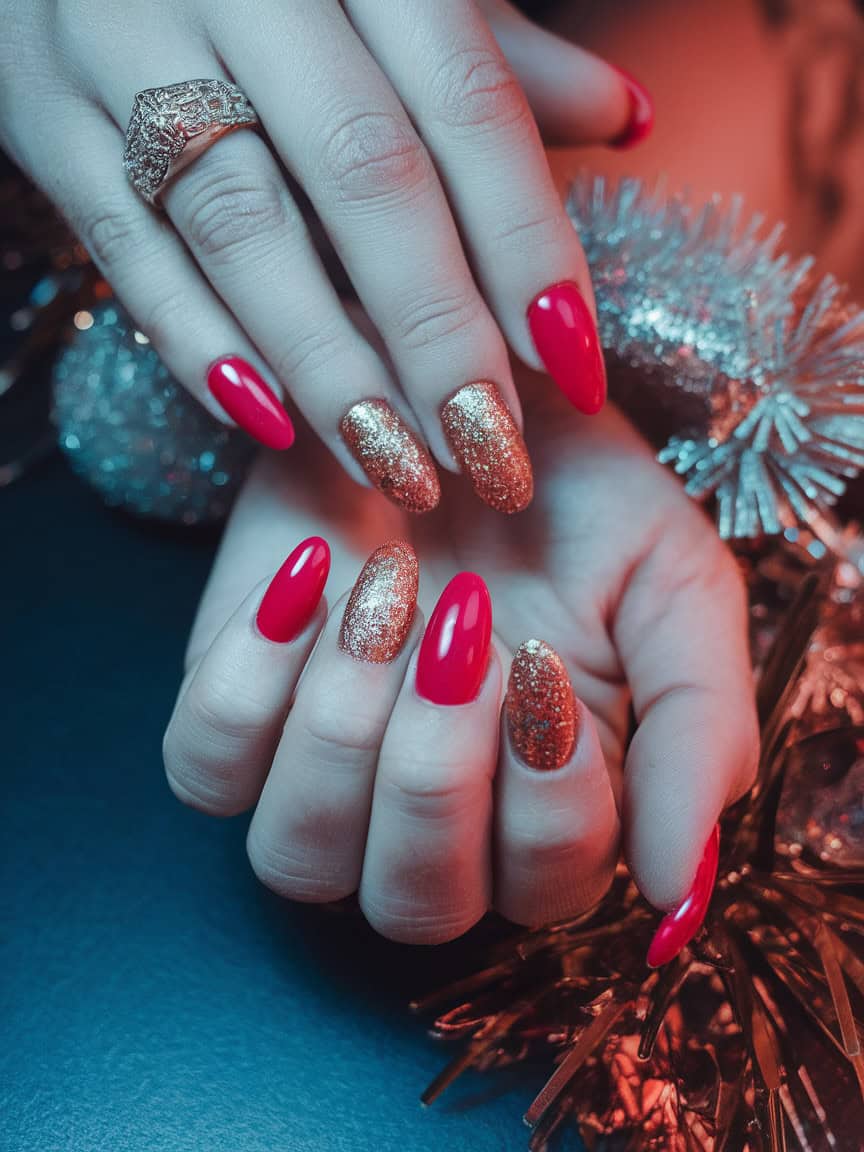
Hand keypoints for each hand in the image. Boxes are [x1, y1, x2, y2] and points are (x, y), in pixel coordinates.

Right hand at [1, 0, 649, 513]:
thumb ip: (499, 55)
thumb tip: (627, 119)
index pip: (470, 107)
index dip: (529, 246)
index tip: (574, 369)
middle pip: (368, 180)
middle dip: (439, 336)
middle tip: (491, 454)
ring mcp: (126, 45)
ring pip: (247, 227)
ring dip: (331, 365)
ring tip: (396, 465)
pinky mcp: (44, 119)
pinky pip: (129, 251)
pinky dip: (200, 344)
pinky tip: (270, 425)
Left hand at [163, 367, 757, 945]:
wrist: (467, 385)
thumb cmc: (582, 496)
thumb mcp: (680, 588)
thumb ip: (700, 734)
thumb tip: (676, 894)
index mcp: (549, 805)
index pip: (544, 889)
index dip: (547, 801)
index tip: (542, 654)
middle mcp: (431, 812)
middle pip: (412, 902)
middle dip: (436, 773)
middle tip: (466, 618)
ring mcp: (322, 768)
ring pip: (297, 860)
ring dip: (345, 728)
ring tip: (390, 587)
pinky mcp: (235, 703)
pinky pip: (204, 767)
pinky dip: (251, 682)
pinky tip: (311, 573)